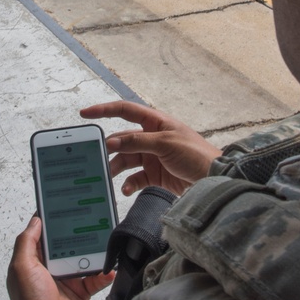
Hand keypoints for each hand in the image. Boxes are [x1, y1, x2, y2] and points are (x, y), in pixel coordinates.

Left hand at [7, 217, 114, 299]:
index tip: (64, 204)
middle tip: (91, 218)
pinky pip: (96, 278)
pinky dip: (104, 273)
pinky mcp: (81, 291)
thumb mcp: (22, 268)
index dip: (52, 220)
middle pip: (67, 243)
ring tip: (105, 242)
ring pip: (84, 258)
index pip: (44, 234)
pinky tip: (109, 269)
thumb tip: (35, 220)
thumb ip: (27, 242)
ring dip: (94, 252)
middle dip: (78, 232)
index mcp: (34, 260)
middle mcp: (50, 267)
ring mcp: (67, 279)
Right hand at [81, 101, 220, 196]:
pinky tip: (125, 189)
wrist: (214, 178)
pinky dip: (129, 184)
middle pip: (123, 139)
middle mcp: (151, 137)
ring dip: (116, 168)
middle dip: (109, 148)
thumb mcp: (165, 144)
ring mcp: (152, 156)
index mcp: (155, 122)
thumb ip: (137, 142)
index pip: (125, 111)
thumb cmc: (195, 154)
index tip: (85, 114)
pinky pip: (135, 178)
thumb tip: (112, 142)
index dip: (104, 110)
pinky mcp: (155, 175)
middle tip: (94, 157)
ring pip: (126, 160)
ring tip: (106, 177)